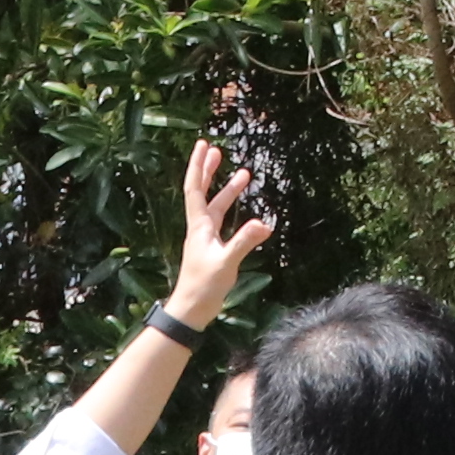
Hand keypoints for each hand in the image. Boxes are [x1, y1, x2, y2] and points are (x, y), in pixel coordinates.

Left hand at [169, 125, 282, 324]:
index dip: (198, 166)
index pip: (195, 189)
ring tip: (243, 174)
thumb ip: (244, 242)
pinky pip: (222, 222)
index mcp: (199, 226)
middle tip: (216, 150)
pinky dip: (232, 211)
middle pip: (202, 192)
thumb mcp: (227, 262)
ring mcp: (205, 238)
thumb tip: (263, 224)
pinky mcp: (212, 249)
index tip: (204, 146)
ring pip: (215, 206)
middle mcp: (200, 228)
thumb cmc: (204, 286)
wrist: (192, 309)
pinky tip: (244, 211)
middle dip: (208, 170)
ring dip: (226, 190)